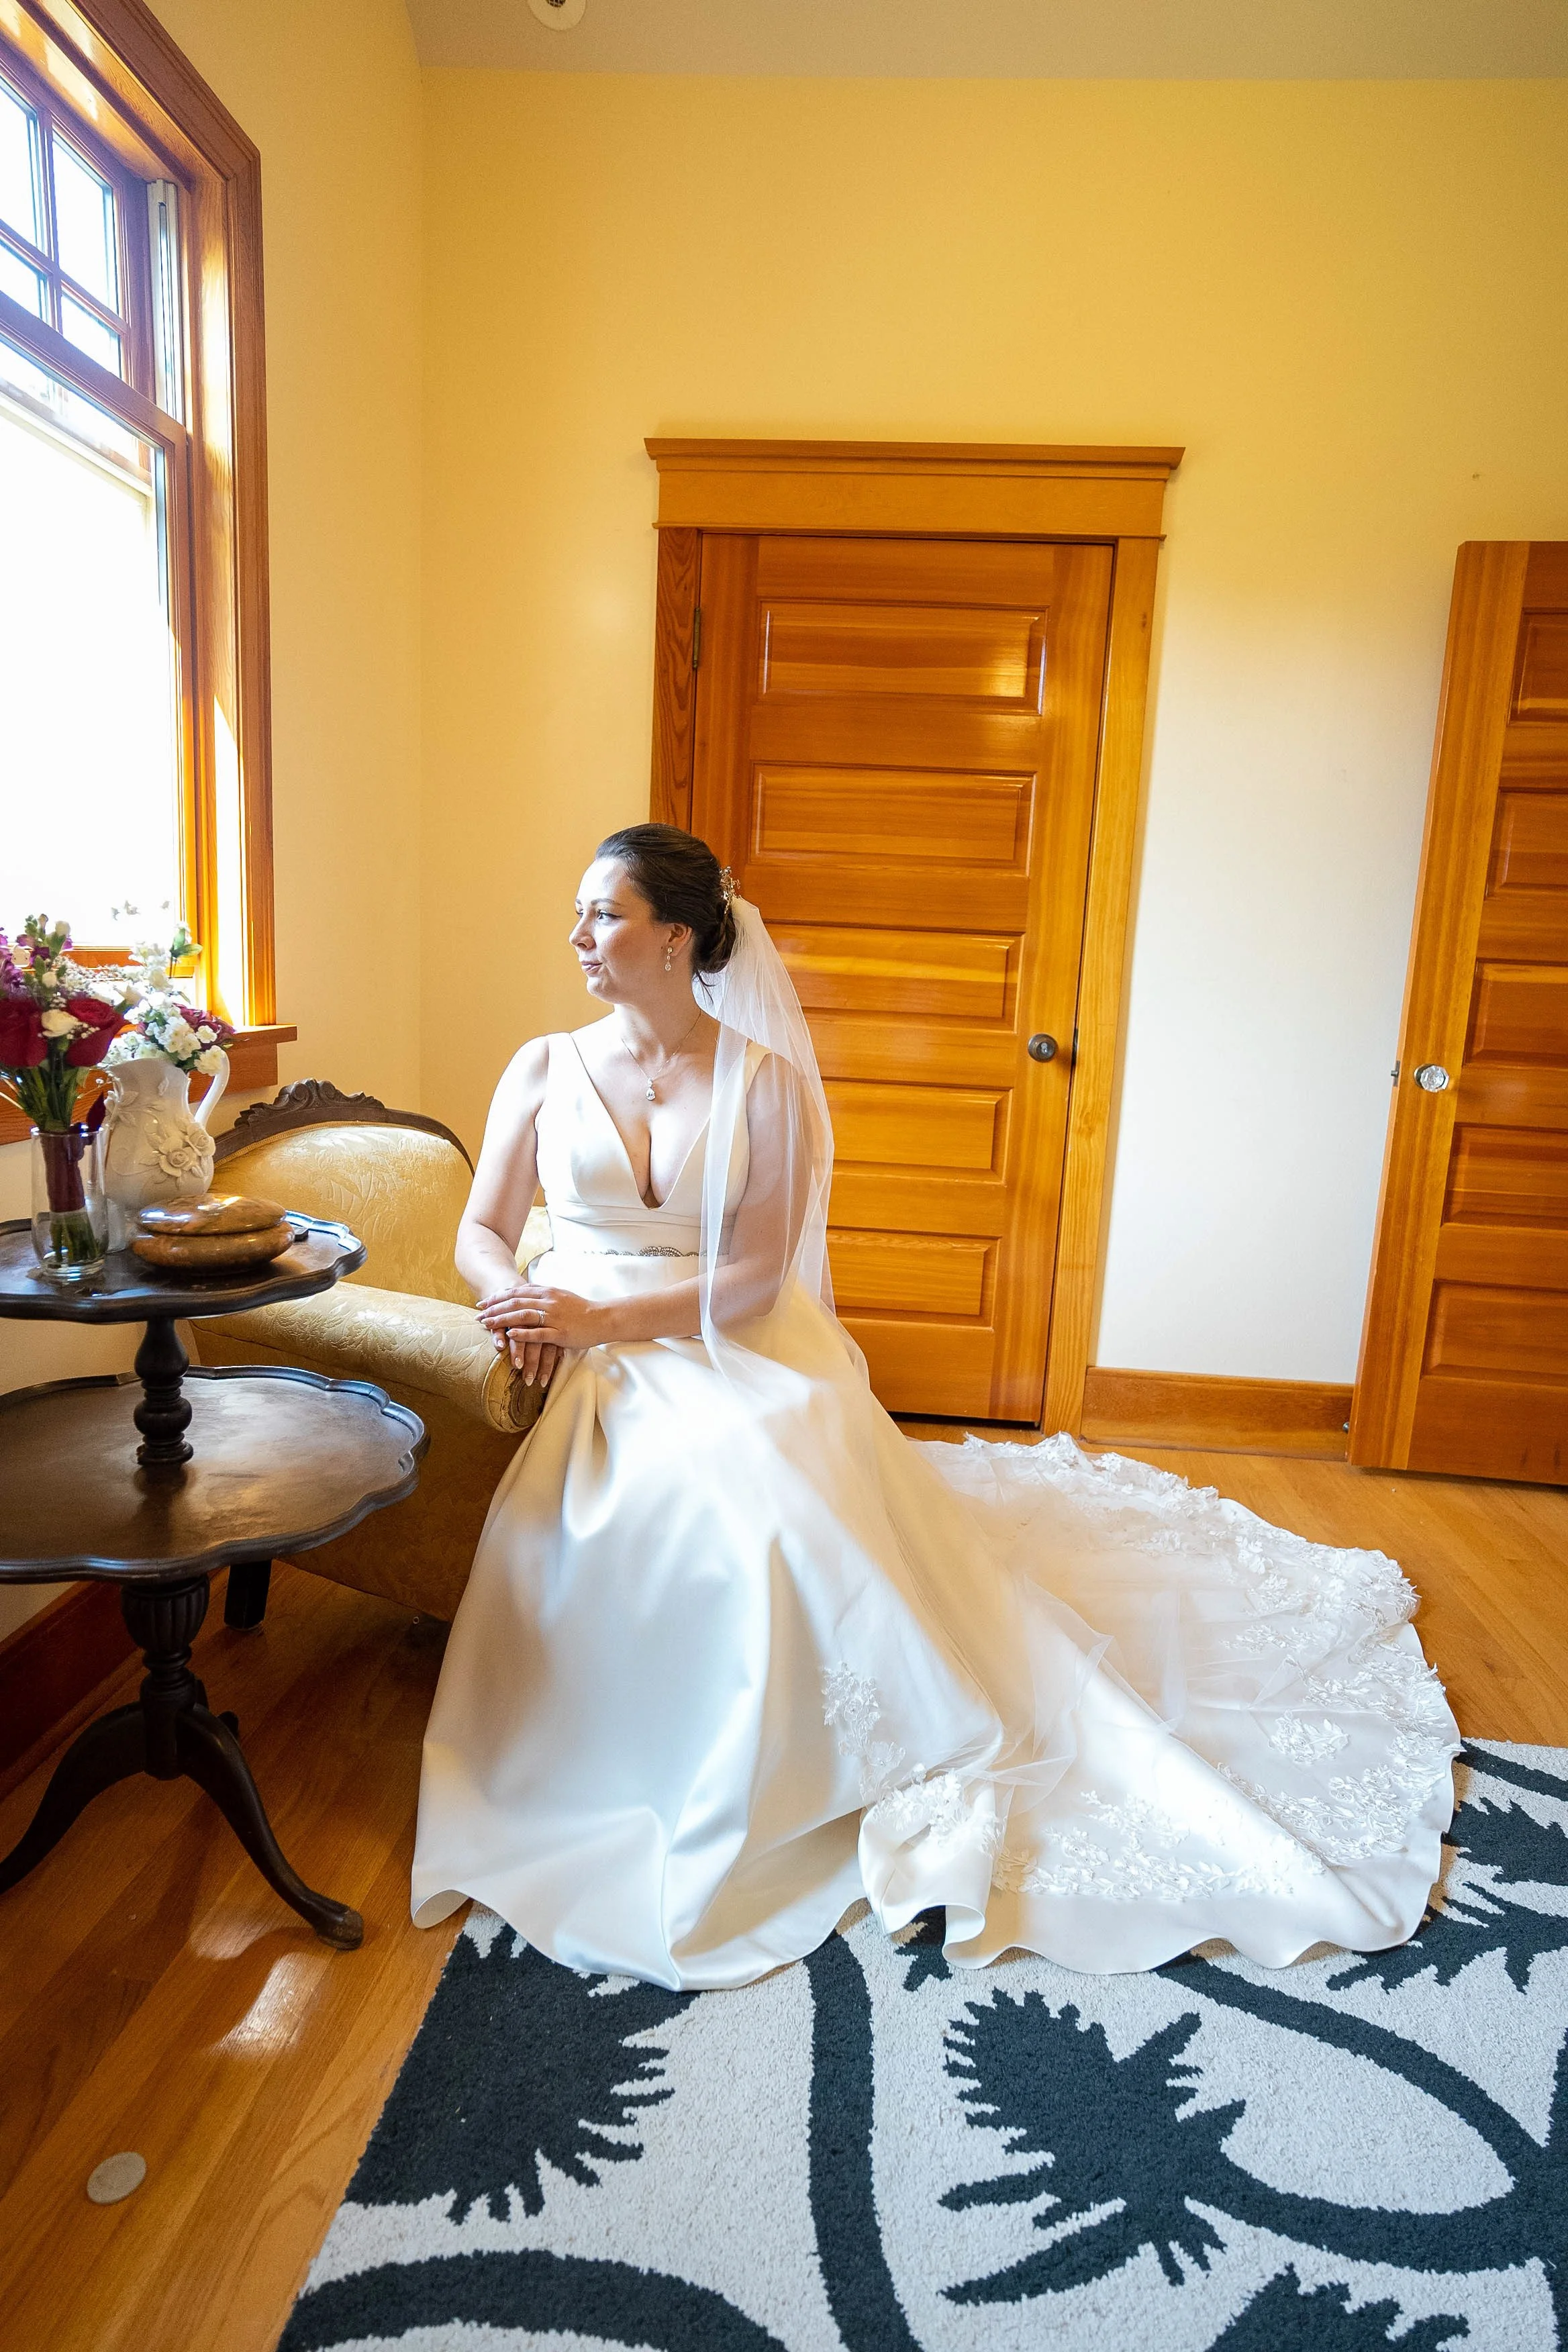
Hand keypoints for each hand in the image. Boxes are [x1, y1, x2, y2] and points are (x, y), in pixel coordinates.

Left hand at [477, 1282, 608, 1387]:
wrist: (603, 1318)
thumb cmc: (581, 1309)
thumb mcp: (559, 1296)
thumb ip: (542, 1294)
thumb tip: (524, 1294)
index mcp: (547, 1292)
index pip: (516, 1292)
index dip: (497, 1297)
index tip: (483, 1303)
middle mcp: (549, 1302)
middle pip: (515, 1303)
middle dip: (494, 1309)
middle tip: (478, 1316)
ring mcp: (555, 1317)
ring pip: (523, 1316)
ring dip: (503, 1320)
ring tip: (487, 1325)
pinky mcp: (561, 1333)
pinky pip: (538, 1333)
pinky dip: (523, 1333)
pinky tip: (510, 1335)